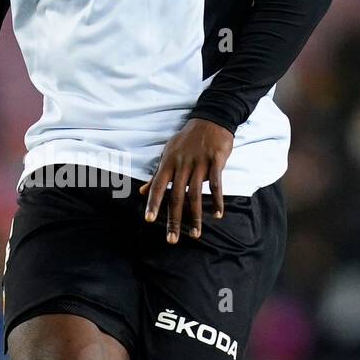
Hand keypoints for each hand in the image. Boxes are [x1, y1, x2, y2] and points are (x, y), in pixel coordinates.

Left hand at [139, 118, 233, 242]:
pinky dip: (217, 201)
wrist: (211, 119)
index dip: (153, 203)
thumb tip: (141, 192)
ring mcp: (199, 163)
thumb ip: (157, 175)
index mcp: (168, 163)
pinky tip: (217, 215)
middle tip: (172, 239)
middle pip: (176, 196)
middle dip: (173, 220)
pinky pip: (216, 184)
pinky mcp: (216, 161)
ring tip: (195, 234)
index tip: (149, 220)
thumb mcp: (168, 153)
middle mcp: (182, 164)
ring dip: (195, 217)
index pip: (157, 186)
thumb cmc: (187, 139)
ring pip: (195, 195)